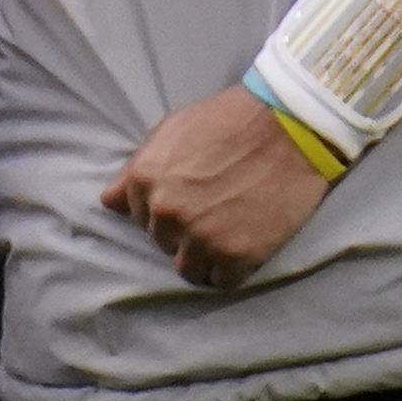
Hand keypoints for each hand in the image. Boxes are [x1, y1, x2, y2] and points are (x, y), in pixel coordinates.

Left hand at [107, 90, 332, 289]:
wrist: (290, 125)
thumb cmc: (231, 119)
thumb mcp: (172, 129)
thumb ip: (138, 168)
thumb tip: (111, 202)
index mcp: (146, 181)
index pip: (139, 219)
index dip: (166, 212)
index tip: (191, 201)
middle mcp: (166, 213)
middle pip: (164, 244)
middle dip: (185, 233)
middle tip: (216, 212)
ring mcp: (200, 237)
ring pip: (189, 269)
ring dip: (206, 257)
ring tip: (229, 234)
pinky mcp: (235, 255)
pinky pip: (222, 281)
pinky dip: (232, 270)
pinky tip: (246, 246)